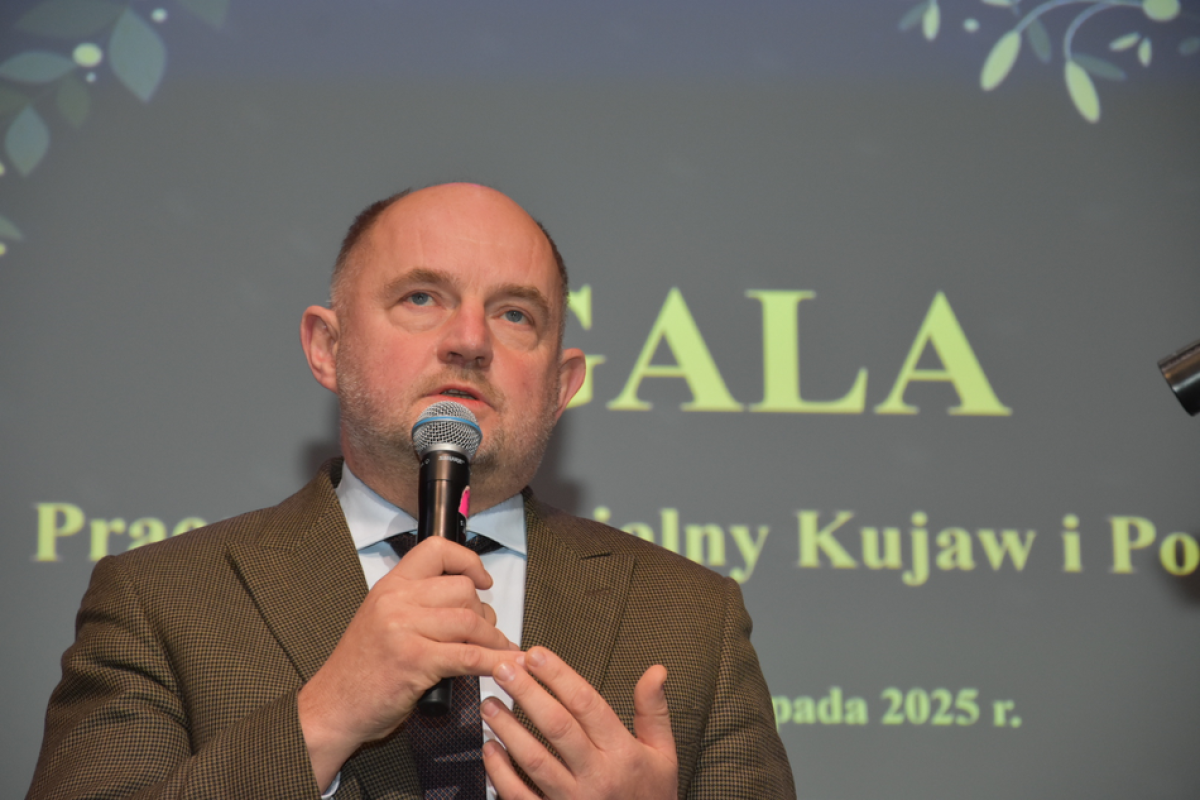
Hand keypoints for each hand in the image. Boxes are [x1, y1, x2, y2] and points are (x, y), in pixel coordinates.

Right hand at [298, 537, 517, 787]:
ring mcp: (405, 629)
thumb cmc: (361, 669)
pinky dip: (493, 661)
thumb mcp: (382, 619)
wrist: (333, 706)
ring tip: (499, 652)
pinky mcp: (416, 660)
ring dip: (493, 639)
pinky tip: (503, 665)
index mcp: (390, 586)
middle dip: (484, 612)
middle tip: (485, 633)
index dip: (467, 560)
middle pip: (462, 590)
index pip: (436, 550)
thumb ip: (417, 604)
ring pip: (470, 620)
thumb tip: (468, 602)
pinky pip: (468, 656)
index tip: (482, 579)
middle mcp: (396, 601)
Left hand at [482, 647, 677, 799]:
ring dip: (508, 729)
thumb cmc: (650, 798)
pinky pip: (520, 795)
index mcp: (622, 754)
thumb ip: (654, 711)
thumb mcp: (663, 754)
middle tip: (504, 668)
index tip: (536, 655)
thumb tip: (656, 671)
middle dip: (527, 693)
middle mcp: (596, 777)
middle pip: (556, 726)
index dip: (559, 676)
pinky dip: (500, 772)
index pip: (587, 704)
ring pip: (533, 759)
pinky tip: (490, 748)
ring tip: (490, 703)